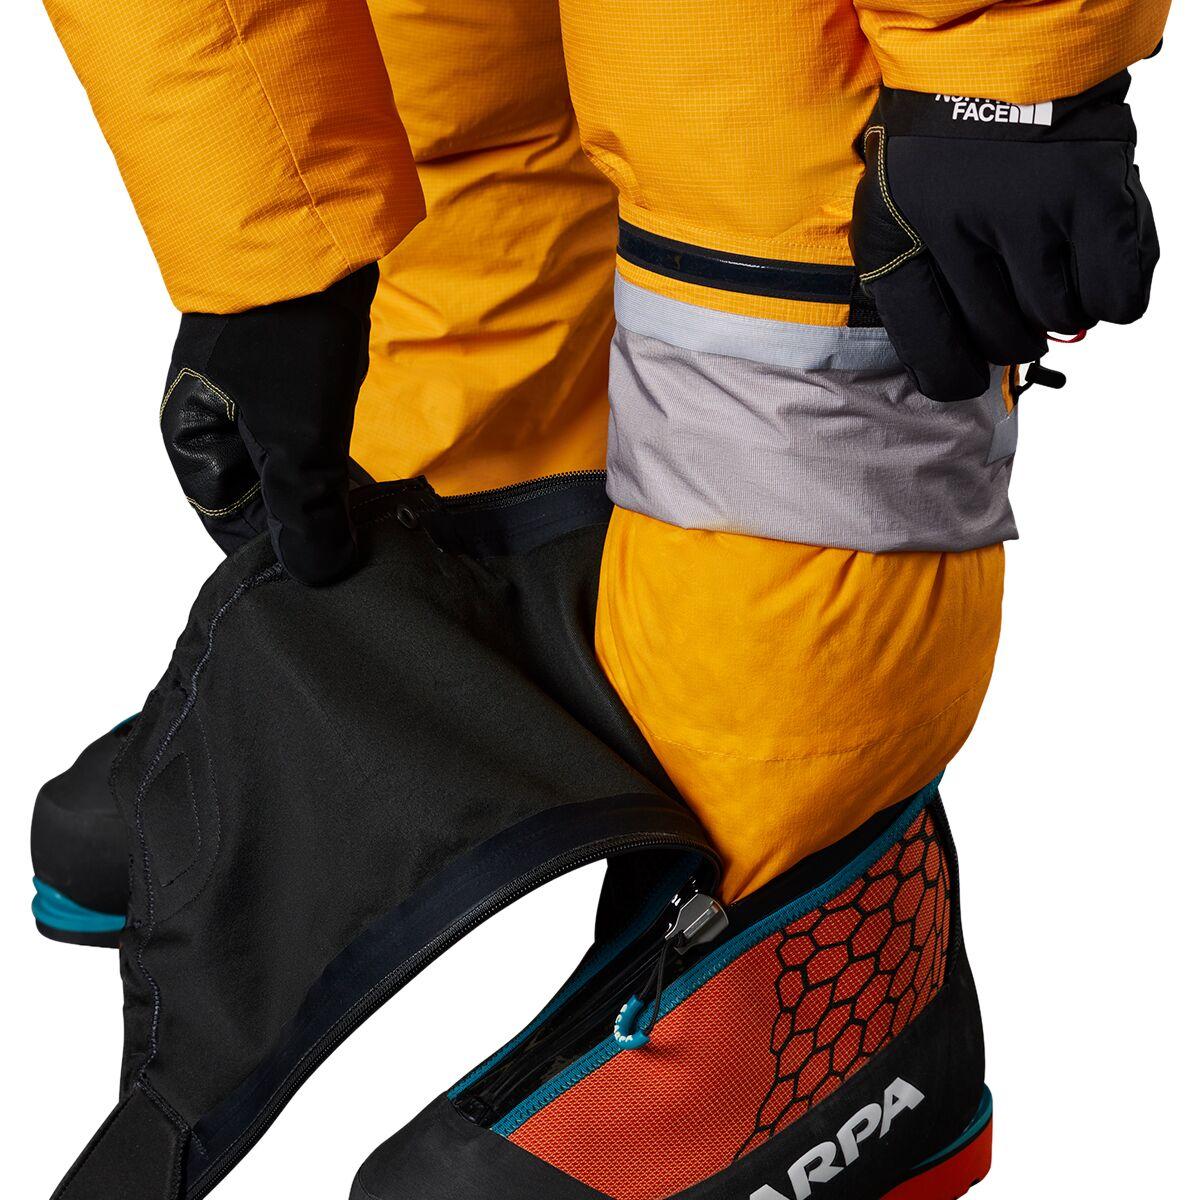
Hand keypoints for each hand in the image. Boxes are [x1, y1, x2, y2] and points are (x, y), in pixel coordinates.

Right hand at [160, 263, 378, 584]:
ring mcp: (255, 408)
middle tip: (359, 557)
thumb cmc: (286, 341)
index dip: (279, 555)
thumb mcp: (295, 438)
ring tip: (370, 533)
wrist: (314, 249)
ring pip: (290, 477)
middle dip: (308, 530)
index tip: (328, 578)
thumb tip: (320, 575)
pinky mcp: (293, 390)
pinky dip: (336, 471)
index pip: (232, 527)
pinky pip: (311, 448)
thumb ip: (304, 512)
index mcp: (195, 445)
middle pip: (261, 505)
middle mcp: (217, 430)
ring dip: (326, 501)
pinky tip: (368, 495)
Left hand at [851, 72, 1157, 401]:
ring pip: (1060, 319)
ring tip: (1045, 267)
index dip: (951, 374)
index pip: (935, 351)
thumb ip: (898, 291)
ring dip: (1057, 307)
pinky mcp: (1096, 195)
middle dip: (1008, 331)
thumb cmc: (936, 155)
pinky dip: (1111, 297)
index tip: (961, 372)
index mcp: (911, 237)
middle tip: (1009, 294)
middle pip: (1003, 341)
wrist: (994, 61)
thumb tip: (941, 373)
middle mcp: (971, 227)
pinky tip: (1088, 270)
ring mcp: (1037, 211)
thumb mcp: (885, 217)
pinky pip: (1118, 295)